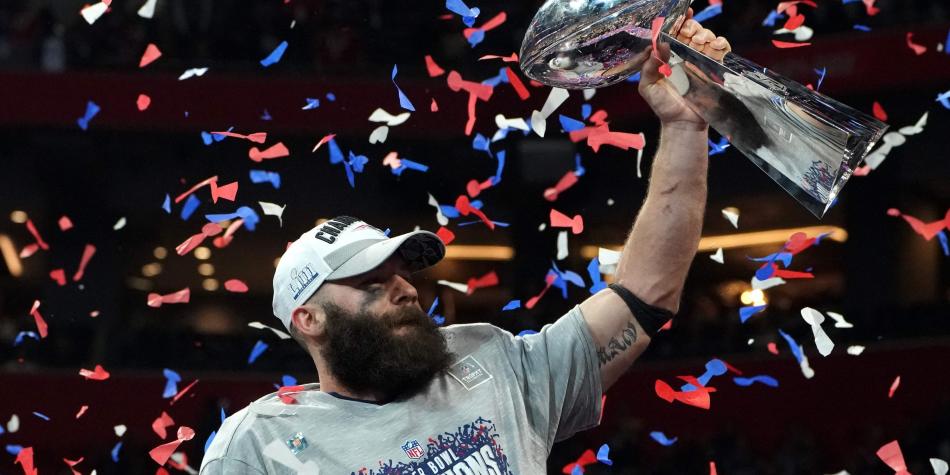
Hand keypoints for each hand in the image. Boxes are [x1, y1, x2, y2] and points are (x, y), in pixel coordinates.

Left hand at [638, 9, 730, 129]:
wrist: (683, 124)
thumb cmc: (664, 106)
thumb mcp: (648, 87)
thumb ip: (648, 67)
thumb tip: (660, 46)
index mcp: (669, 56)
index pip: (675, 33)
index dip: (679, 22)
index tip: (682, 14)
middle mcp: (686, 56)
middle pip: (693, 31)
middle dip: (692, 27)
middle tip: (689, 34)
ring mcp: (701, 62)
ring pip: (707, 38)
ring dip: (705, 34)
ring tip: (699, 42)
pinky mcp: (714, 69)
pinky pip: (721, 51)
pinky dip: (720, 43)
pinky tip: (715, 46)